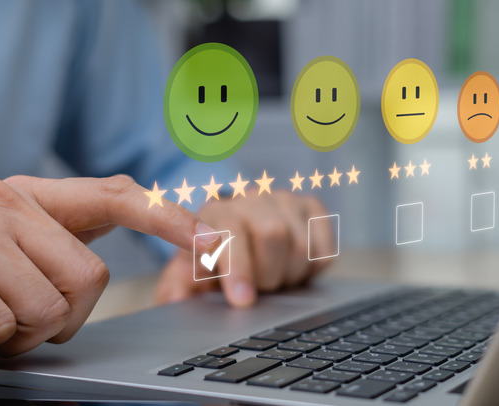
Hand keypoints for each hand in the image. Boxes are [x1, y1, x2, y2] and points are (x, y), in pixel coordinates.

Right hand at [0, 175, 219, 388]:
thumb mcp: (22, 264)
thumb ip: (71, 250)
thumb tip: (149, 251)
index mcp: (32, 196)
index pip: (117, 196)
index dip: (168, 220)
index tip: (212, 243)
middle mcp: (1, 197)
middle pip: (89, 278)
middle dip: (61, 320)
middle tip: (15, 318)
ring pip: (48, 309)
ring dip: (21, 336)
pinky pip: (2, 326)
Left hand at [155, 190, 333, 307]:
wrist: (232, 234)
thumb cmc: (209, 260)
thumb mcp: (186, 274)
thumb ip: (177, 287)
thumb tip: (173, 300)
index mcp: (215, 212)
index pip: (230, 231)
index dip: (238, 266)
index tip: (242, 298)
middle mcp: (251, 198)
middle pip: (274, 234)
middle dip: (266, 274)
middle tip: (255, 288)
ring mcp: (284, 200)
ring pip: (302, 244)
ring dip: (288, 275)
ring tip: (270, 279)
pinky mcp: (312, 208)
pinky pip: (324, 249)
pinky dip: (311, 270)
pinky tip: (292, 269)